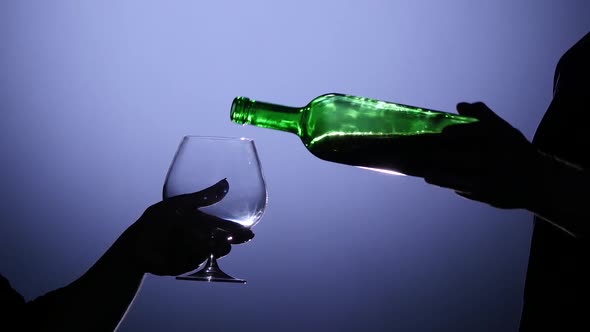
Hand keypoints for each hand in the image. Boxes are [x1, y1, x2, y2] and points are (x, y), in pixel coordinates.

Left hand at [117, 179, 254, 275]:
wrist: (137, 243)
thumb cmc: (158, 219)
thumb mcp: (182, 204)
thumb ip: (205, 196)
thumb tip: (226, 183)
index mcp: (203, 223)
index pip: (225, 227)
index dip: (237, 231)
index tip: (250, 234)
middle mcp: (202, 239)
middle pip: (223, 242)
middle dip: (230, 241)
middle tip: (236, 240)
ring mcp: (196, 253)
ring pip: (212, 252)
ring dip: (214, 247)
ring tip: (213, 241)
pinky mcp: (187, 265)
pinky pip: (197, 260)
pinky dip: (193, 253)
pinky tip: (184, 246)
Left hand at [423, 102, 542, 208]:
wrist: (539, 182)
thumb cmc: (515, 151)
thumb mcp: (505, 132)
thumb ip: (483, 117)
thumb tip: (460, 105)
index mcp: (505, 139)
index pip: (483, 132)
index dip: (462, 132)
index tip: (444, 133)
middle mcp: (502, 159)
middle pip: (471, 159)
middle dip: (449, 158)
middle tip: (430, 154)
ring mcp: (497, 180)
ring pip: (466, 179)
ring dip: (444, 176)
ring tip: (427, 174)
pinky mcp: (491, 195)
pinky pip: (467, 190)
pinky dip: (451, 185)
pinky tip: (435, 180)